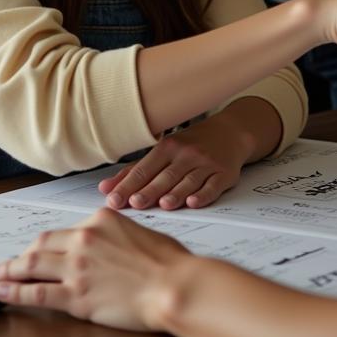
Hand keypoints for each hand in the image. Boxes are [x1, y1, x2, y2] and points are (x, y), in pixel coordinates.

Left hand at [0, 208, 187, 330]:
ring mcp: (77, 267)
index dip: (48, 243)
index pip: (65, 231)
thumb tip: (109, 249)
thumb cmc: (168, 262)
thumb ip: (117, 237)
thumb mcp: (141, 233)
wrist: (173, 285)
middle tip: (7, 261)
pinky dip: (16, 290)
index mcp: (101, 219)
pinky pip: (37, 292)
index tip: (40, 249)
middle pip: (42, 244)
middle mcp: (84, 239)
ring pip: (32, 265)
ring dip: (10, 270)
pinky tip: (4, 291)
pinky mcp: (75, 295)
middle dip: (21, 253)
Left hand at [99, 112, 253, 210]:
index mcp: (167, 148)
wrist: (231, 132)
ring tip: (163, 205)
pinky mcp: (224, 174)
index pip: (143, 169)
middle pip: (164, 176)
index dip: (128, 185)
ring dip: (175, 193)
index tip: (113, 200)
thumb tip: (105, 188)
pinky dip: (203, 195)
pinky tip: (194, 202)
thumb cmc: (192, 145)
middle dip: (149, 190)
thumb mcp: (163, 151)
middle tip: (135, 203)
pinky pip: (213, 185)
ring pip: (188, 181)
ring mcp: (206, 164)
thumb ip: (134, 172)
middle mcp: (186, 154)